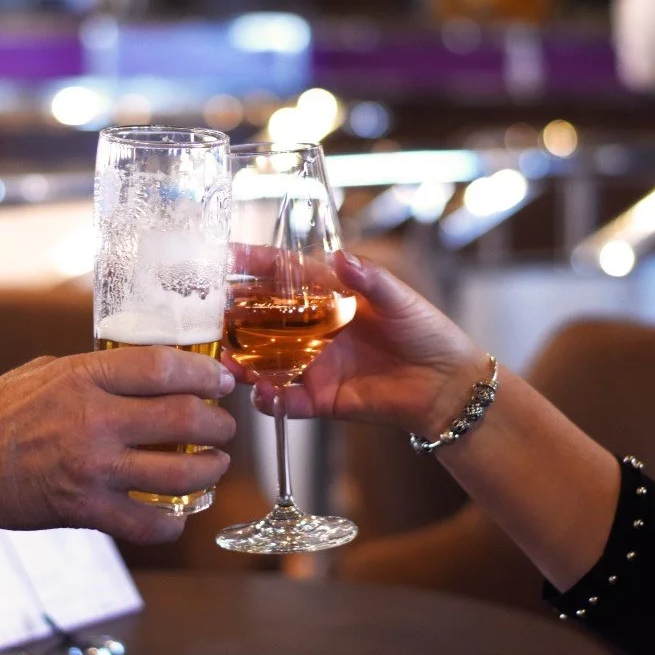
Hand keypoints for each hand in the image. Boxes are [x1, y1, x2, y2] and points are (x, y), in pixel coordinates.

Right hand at [0, 346, 236, 543]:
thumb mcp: (48, 370)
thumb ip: (98, 370)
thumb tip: (145, 368)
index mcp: (85, 377)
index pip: (164, 368)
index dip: (205, 374)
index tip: (222, 380)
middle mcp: (95, 420)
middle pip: (184, 418)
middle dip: (218, 424)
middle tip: (223, 426)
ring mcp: (92, 468)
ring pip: (179, 471)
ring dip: (209, 469)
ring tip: (215, 464)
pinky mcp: (85, 510)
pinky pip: (147, 523)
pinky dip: (172, 522)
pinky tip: (178, 514)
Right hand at [228, 252, 488, 436]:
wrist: (447, 385)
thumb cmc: (427, 333)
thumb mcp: (400, 299)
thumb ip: (370, 280)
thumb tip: (342, 258)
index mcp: (328, 296)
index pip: (283, 274)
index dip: (253, 263)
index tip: (225, 255)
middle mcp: (312, 329)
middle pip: (261, 318)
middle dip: (232, 315)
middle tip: (207, 313)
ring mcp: (313, 364)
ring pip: (263, 361)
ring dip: (240, 361)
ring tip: (225, 360)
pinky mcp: (320, 397)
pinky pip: (285, 400)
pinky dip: (270, 400)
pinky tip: (264, 395)